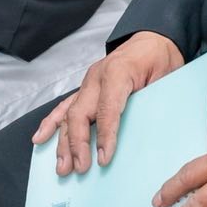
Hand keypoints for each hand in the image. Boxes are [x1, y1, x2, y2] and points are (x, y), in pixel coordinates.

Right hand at [33, 32, 184, 174]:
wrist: (154, 38)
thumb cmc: (161, 58)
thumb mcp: (166, 77)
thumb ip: (152, 102)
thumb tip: (144, 134)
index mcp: (118, 72)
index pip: (107, 108)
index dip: (105, 136)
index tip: (104, 159)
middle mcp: (97, 76)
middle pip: (80, 113)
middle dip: (77, 144)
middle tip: (80, 168)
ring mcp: (88, 82)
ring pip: (68, 114)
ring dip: (63, 142)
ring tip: (62, 166)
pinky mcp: (86, 87)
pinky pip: (64, 106)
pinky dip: (51, 123)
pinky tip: (40, 138)